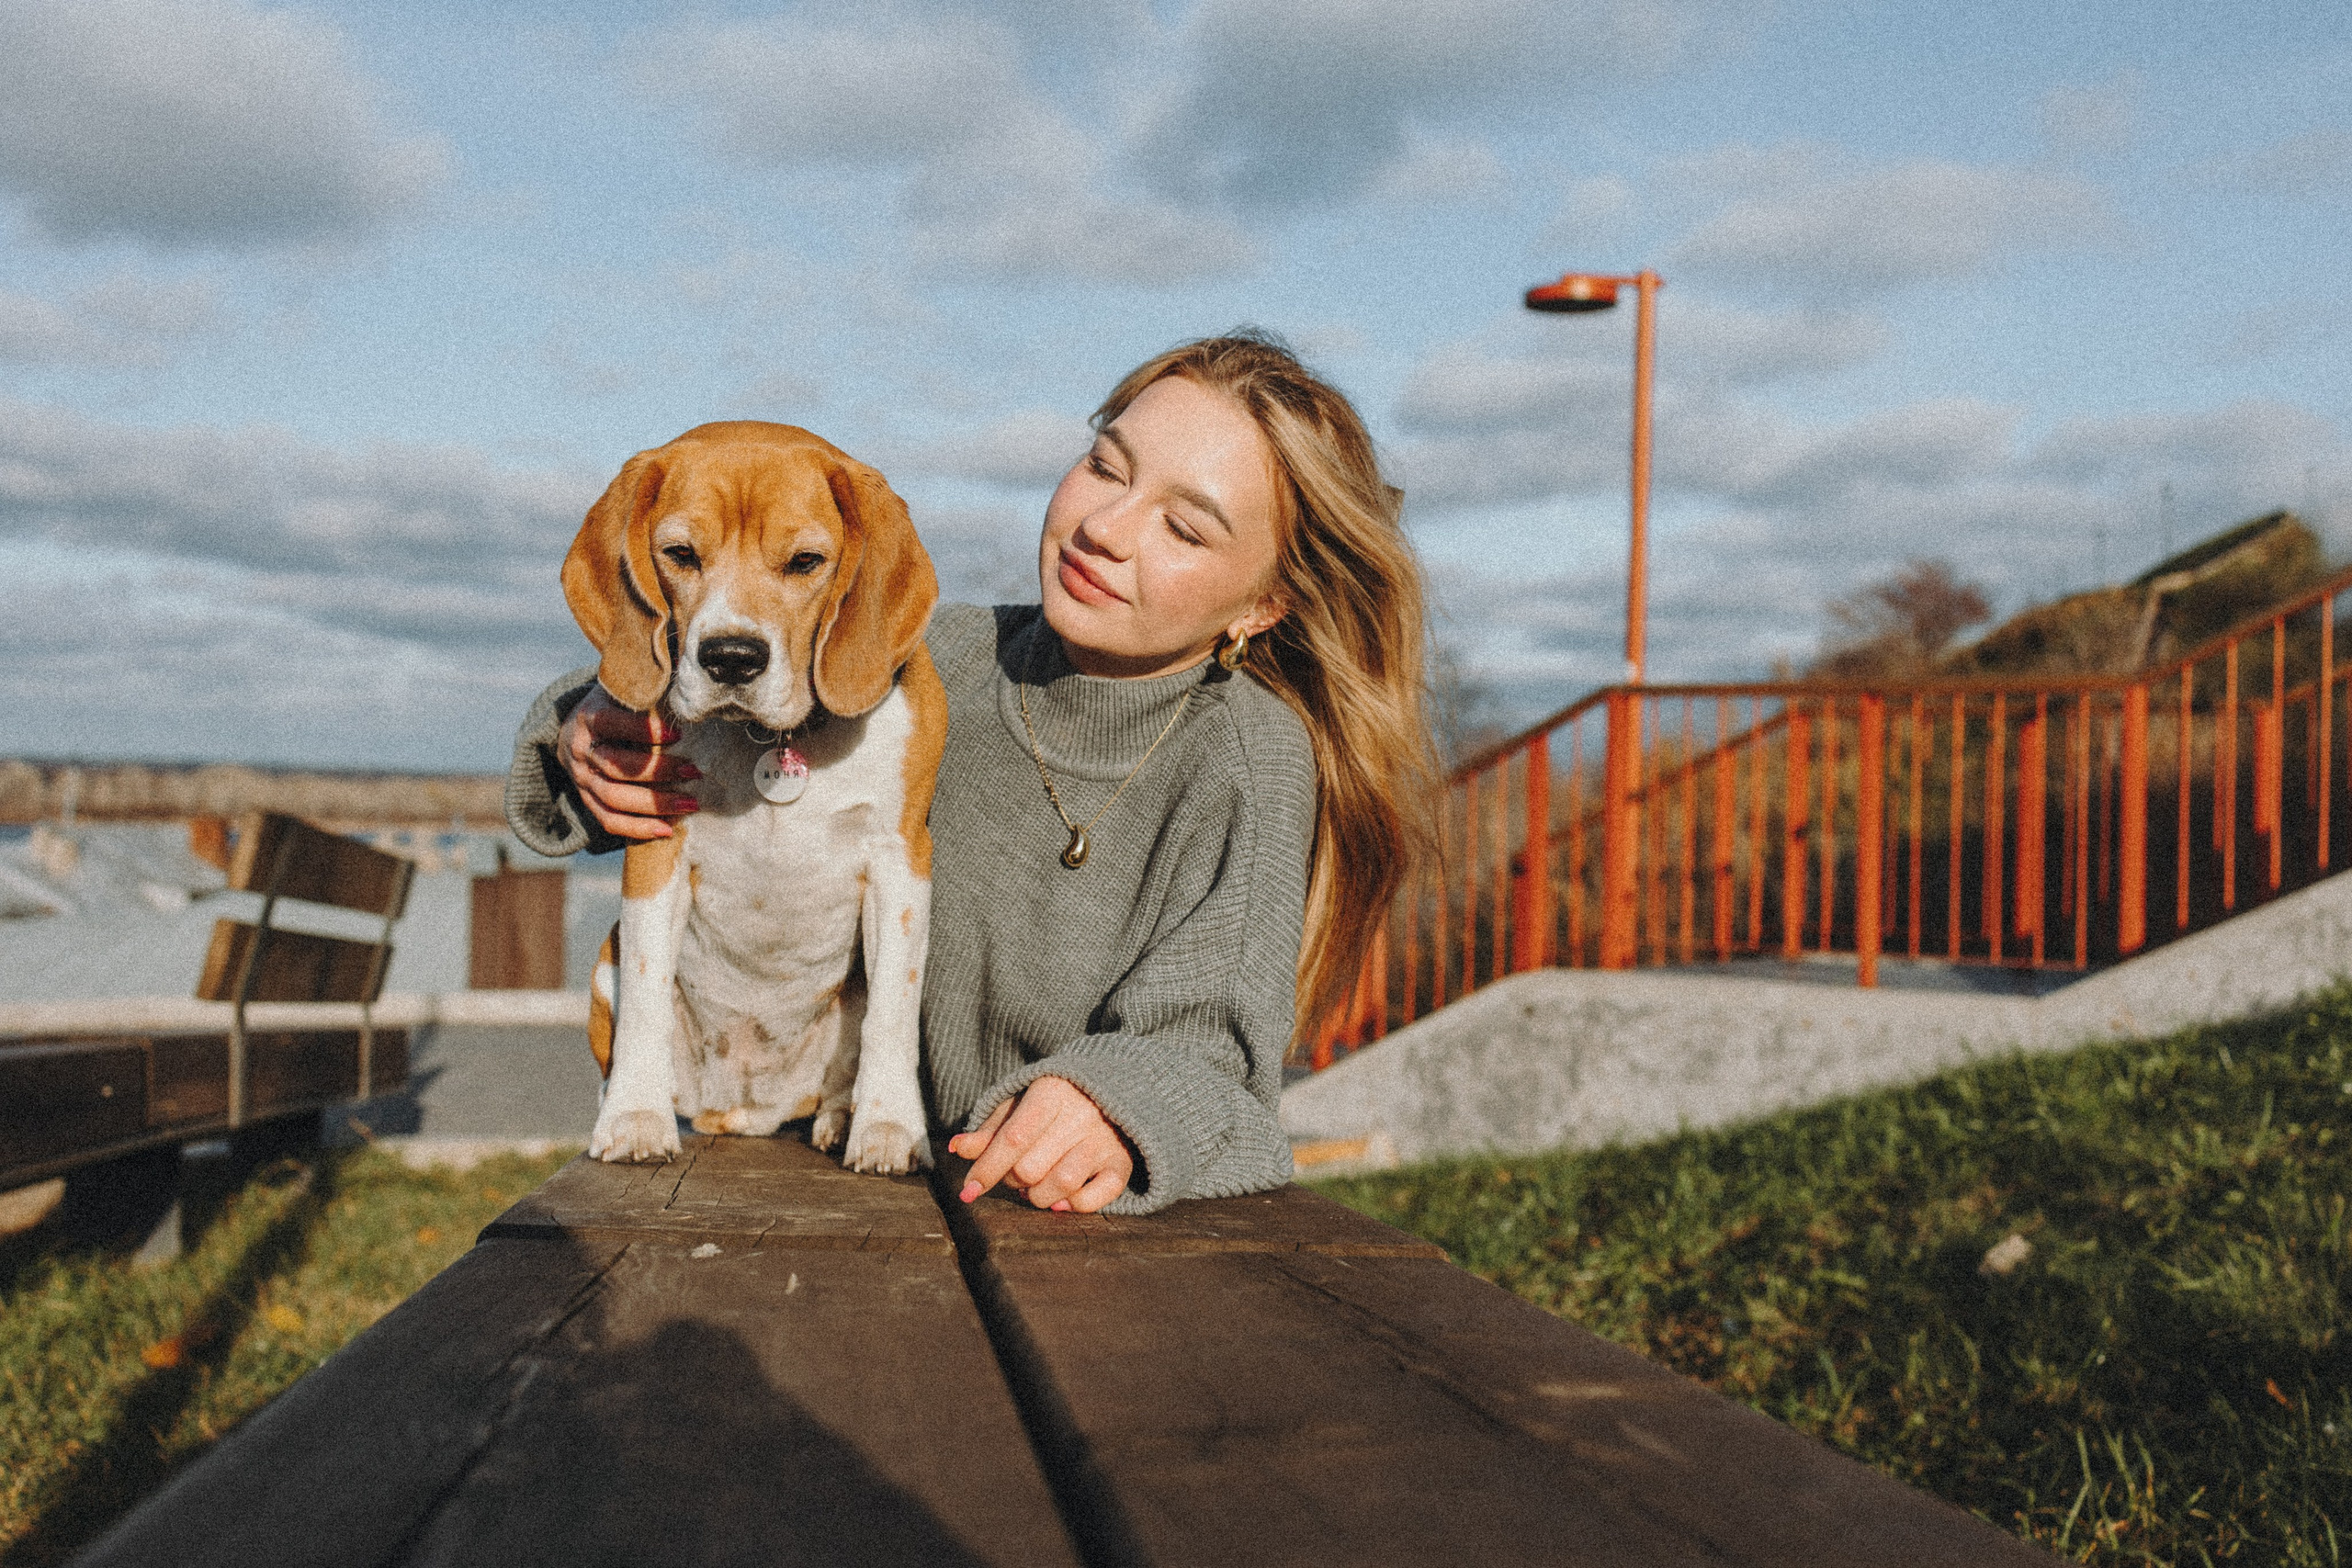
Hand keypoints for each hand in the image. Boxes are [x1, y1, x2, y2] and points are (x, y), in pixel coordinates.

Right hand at [560, 684, 700, 840]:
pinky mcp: (586, 799)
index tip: (678, 734)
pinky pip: (608, 821)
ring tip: (692, 803)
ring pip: (615, 798)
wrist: (574, 729)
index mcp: (589, 717)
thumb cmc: (613, 705)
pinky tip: (667, 829)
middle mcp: (581, 750)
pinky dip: (637, 829)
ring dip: (656, 804)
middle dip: (659, 772)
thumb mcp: (623, 688)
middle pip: (618, 767)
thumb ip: (649, 681)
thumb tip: (687, 659)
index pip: (612, 724)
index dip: (643, 731)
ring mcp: (582, 778)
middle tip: (695, 772)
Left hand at [948, 1076, 1132, 1213]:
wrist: (1114, 1087)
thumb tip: (958, 1148)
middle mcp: (1081, 1115)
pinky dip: (1074, 1206)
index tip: (968, 1191)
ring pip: (1062, 1184)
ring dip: (1038, 1197)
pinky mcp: (1122, 1162)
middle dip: (1013, 1181)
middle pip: (1031, 1167)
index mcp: (1051, 1093)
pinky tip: (1061, 1200)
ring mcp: (1104, 1140)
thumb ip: (990, 1129)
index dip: (987, 1168)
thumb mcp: (1020, 1103)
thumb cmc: (1055, 1101)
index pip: (1013, 1139)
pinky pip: (1097, 1197)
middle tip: (1015, 1175)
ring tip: (1035, 1187)